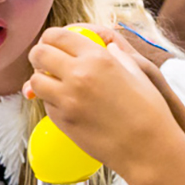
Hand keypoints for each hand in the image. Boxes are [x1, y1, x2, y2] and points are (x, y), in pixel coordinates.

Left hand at [26, 25, 179, 173]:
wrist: (148, 148)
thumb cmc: (149, 111)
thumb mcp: (137, 72)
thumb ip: (117, 56)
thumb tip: (109, 47)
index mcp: (98, 58)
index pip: (57, 36)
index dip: (51, 38)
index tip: (52, 43)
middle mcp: (78, 75)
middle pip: (39, 54)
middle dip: (39, 56)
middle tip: (46, 61)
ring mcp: (67, 100)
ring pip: (35, 81)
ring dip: (41, 80)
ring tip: (54, 84)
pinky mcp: (62, 121)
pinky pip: (46, 104)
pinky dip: (51, 101)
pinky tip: (67, 104)